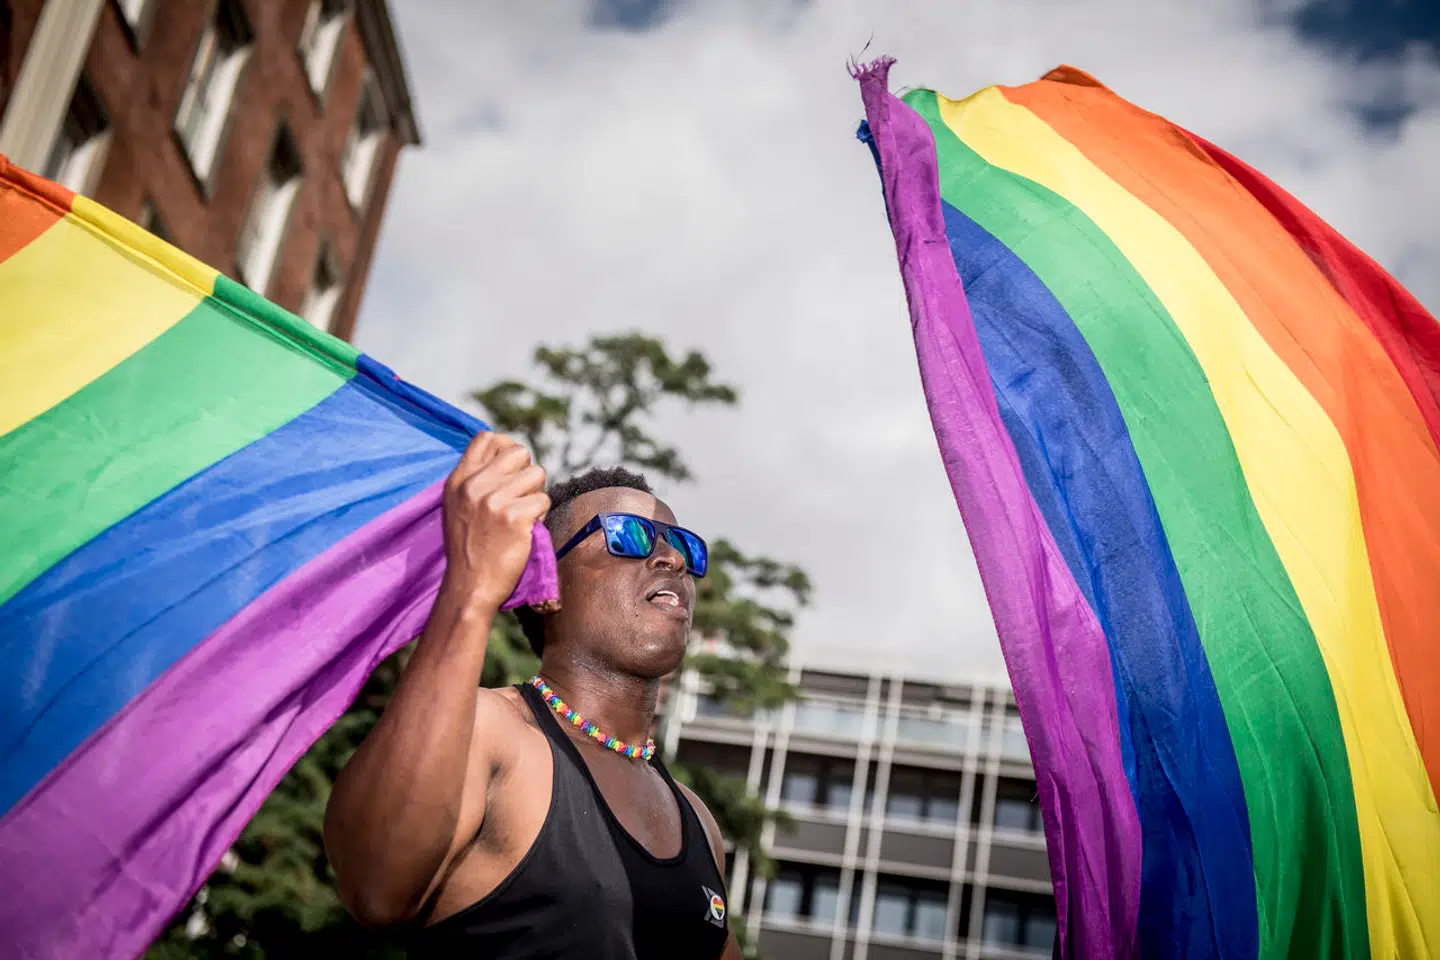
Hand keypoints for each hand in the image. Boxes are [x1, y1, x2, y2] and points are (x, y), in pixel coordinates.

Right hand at [440, 433, 548, 613]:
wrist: (469, 585)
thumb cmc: (469, 547)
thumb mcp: (459, 505)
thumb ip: (477, 479)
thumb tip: (509, 454)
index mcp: (459, 479)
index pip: (487, 438)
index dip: (506, 448)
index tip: (512, 469)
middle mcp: (474, 485)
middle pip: (519, 452)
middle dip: (527, 473)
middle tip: (521, 497)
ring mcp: (494, 500)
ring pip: (537, 474)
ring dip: (535, 496)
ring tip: (521, 516)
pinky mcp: (515, 517)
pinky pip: (543, 501)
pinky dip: (540, 517)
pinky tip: (524, 531)